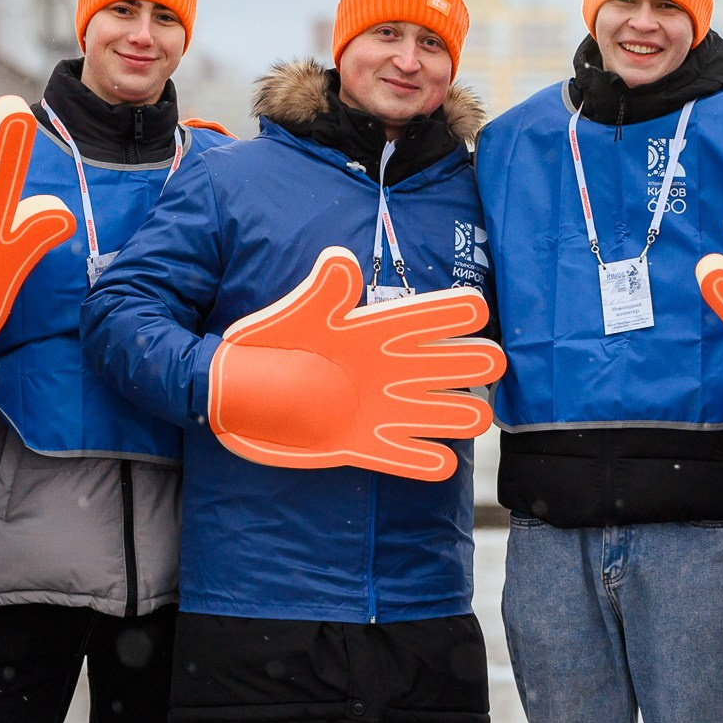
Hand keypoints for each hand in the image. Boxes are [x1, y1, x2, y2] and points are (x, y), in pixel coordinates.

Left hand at [207, 247, 505, 481]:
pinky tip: (433, 458)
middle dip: (483, 364)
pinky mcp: (369, 446)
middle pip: (468, 363)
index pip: (442, 313)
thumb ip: (323, 291)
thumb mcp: (296, 315)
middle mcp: (396, 368)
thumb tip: (341, 260)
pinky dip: (432, 463)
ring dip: (465, 416)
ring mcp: (387, 408)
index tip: (473, 310)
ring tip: (455, 416)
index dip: (466, 309)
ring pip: (457, 413)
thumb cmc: (268, 345)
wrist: (239, 393)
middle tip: (476, 366)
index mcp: (383, 330)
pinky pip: (418, 460)